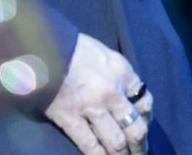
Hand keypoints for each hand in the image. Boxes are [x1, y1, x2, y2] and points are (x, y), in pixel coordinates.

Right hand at [44, 33, 153, 154]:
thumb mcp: (106, 55)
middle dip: (140, 146)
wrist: (44, 47)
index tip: (144, 129)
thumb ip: (119, 76)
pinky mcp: (70, 118)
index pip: (145, 102)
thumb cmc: (75, 48)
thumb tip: (127, 97)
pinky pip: (89, 145)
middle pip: (135, 127)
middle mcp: (112, 92)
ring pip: (116, 141)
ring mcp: (92, 107)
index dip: (146, 120)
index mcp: (123, 73)